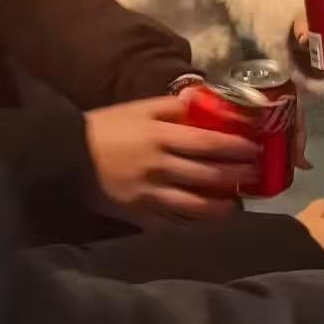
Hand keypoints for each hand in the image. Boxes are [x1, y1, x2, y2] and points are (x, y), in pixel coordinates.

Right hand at [85, 93, 257, 219]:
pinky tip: (207, 219)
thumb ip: (173, 106)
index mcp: (160, 137)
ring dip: (222, 206)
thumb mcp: (138, 109)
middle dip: (238, 175)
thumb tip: (205, 100)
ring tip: (237, 204)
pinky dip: (194, 223)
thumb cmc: (106, 129)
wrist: (67, 158)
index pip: (209, 142)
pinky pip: (175, 223)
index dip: (236, 146)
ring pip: (196, 206)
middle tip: (256, 174)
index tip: (255, 147)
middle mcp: (160, 167)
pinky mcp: (141, 216)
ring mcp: (151, 195)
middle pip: (209, 175)